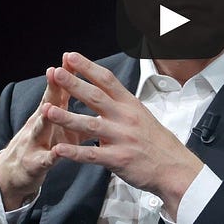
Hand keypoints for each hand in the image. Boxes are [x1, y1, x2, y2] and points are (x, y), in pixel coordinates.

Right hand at [0, 58, 89, 209]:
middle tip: (55, 71)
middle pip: (47, 103)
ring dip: (45, 118)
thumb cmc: (44, 145)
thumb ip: (80, 117)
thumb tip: (102, 104)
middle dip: (52, 88)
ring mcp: (35, 143)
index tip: (70, 57)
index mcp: (50, 114)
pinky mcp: (34, 164)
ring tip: (48, 108)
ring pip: (41, 128)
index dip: (64, 75)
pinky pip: (44, 160)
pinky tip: (57, 153)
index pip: (58, 91)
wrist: (14, 173)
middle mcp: (40, 124)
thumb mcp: (62, 129)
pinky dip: (51, 156)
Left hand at [48, 51, 203, 217]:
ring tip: (48, 110)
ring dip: (67, 117)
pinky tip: (59, 149)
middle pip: (96, 96)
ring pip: (90, 125)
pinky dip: (74, 152)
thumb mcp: (141, 114)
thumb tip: (104, 92)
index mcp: (130, 104)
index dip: (87, 66)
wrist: (174, 167)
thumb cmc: (157, 142)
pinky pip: (92, 155)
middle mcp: (125, 117)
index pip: (106, 79)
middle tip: (56, 73)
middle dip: (73, 84)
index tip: (70, 56)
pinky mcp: (118, 159)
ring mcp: (122, 138)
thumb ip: (120, 104)